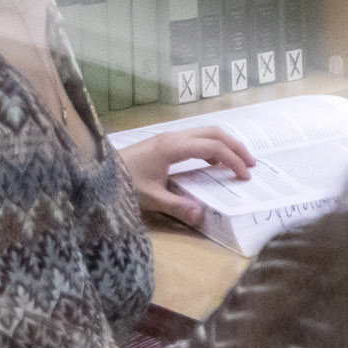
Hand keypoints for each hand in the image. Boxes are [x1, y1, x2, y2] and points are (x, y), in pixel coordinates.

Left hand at [118, 125, 256, 226]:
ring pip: (205, 132)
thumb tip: (201, 215)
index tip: (245, 176)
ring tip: (237, 162)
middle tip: (251, 164)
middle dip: (236, 146)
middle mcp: (173, 137)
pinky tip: (212, 163)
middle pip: (214, 132)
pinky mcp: (164, 142)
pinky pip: (195, 138)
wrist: (96, 171)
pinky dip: (211, 146)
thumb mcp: (149, 198)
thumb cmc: (122, 183)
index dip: (233, 160)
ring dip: (225, 144)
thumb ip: (176, 206)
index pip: (213, 147)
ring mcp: (168, 137)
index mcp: (173, 147)